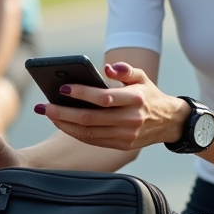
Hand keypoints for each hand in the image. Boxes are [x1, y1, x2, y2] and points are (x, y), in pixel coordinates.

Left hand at [33, 62, 186, 150]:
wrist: (168, 122)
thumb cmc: (149, 95)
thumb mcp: (142, 77)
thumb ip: (126, 69)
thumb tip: (107, 68)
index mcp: (135, 99)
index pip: (103, 97)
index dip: (81, 93)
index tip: (62, 88)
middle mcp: (130, 119)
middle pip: (90, 118)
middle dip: (63, 112)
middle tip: (44, 106)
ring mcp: (125, 135)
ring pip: (88, 133)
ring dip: (65, 124)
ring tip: (49, 114)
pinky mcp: (121, 145)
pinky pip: (92, 140)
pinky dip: (75, 133)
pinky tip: (63, 123)